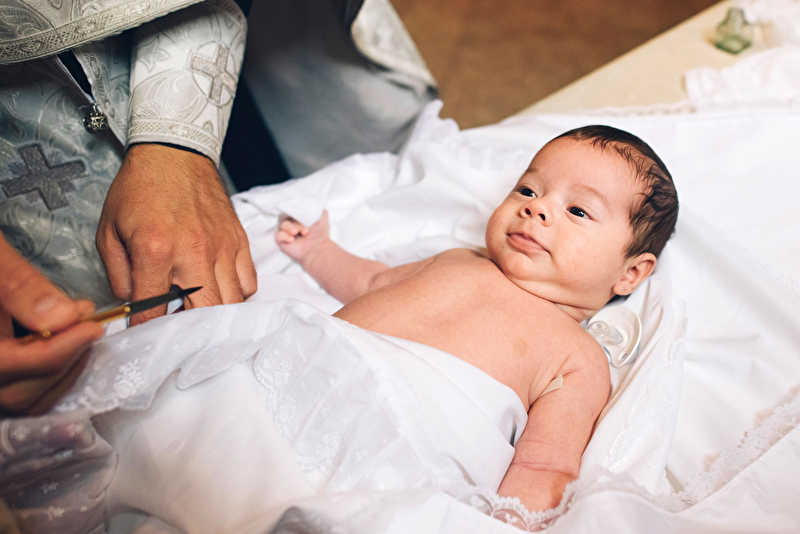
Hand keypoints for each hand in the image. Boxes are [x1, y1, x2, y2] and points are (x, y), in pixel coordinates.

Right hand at [0, 236, 103, 414]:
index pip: (9, 365)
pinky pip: (28, 394)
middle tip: (90, 325)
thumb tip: (63, 316)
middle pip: (22, 392)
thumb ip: (20, 286)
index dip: (58, 349)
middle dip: (65, 359)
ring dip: (65, 370)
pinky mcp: (4, 377)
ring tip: (82, 332)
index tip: (93, 327)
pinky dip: (55, 375)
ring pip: (29, 400)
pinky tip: (69, 345)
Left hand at [96, 144, 256, 325]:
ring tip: (199, 310)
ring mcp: (222, 248)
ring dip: (215, 314)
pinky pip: (248, 282)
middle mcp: (195, 253)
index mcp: (156, 251)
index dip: (146, 329)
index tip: (143, 332)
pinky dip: (236, 293)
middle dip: (190, 329)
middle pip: (204, 314)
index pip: (153, 311)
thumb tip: (132, 305)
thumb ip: (118, 276)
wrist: (174, 152)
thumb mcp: (109, 232)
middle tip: (177, 327)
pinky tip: (218, 288)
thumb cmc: (140, 189)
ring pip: (232, 302)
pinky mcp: (239, 241)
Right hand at [275, 210, 329, 265]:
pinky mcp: (282, 242)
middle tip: (306, 231)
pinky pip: (277, 235)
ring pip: (281, 225)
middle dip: (296, 222)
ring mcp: (286, 234)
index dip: (296, 212)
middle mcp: (292, 225)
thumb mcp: (321, 214)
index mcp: (299, 219)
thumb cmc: (320, 234)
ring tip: (298, 234)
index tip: (303, 217)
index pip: (291, 210)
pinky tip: (292, 240)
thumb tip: (307, 199)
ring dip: (290, 228)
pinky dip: (284, 236)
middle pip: (286, 217)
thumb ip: (315, 205)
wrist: (318, 249)